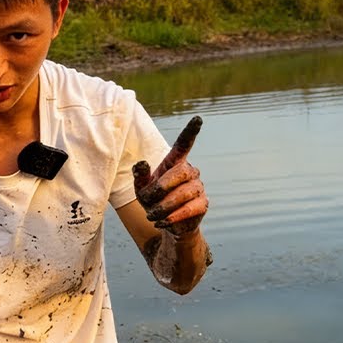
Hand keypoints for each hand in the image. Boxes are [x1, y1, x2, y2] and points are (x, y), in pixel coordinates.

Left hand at [133, 115, 207, 237]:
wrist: (167, 223)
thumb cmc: (154, 200)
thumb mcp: (141, 189)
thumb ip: (140, 176)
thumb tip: (141, 163)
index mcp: (175, 163)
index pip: (183, 144)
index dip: (190, 132)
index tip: (198, 119)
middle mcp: (190, 172)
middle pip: (179, 173)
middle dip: (161, 187)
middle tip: (147, 200)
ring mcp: (198, 188)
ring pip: (183, 194)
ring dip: (163, 207)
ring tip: (152, 215)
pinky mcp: (202, 204)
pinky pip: (189, 209)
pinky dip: (173, 217)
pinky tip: (163, 222)